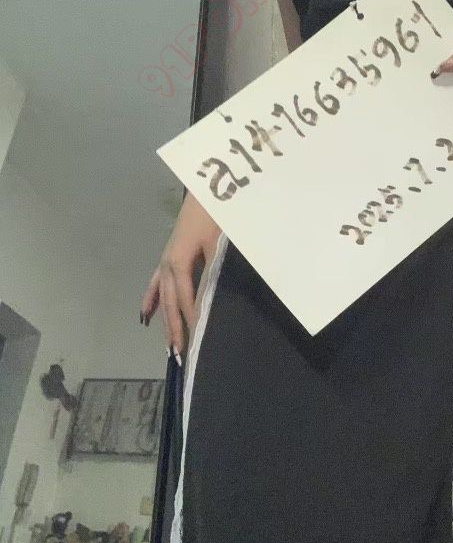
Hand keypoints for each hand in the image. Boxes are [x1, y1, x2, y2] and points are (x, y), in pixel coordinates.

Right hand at [140, 192, 221, 361]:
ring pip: (164, 296)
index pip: (186, 297)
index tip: (197, 338)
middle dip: (175, 327)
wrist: (207, 190)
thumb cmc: (215, 215)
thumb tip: (209, 300)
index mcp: (180, 261)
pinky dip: (152, 299)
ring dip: (166, 319)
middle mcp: (168, 263)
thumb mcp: (217, 244)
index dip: (191, 317)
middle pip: (171, 301)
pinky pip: (157, 283)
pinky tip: (145, 315)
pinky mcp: (169, 255)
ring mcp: (166, 259)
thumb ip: (213, 272)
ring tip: (168, 344)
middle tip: (180, 352)